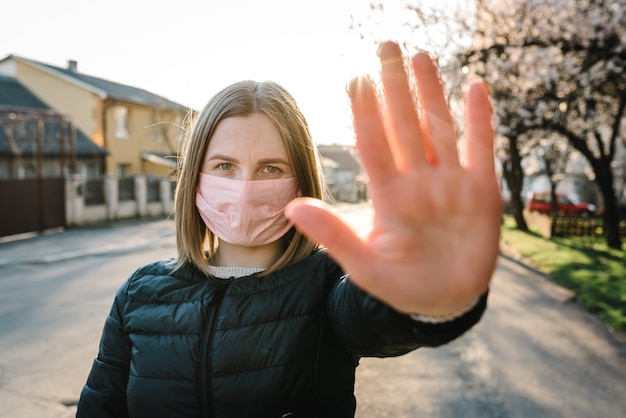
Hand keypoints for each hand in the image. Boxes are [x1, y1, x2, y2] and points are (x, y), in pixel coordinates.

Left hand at [286, 41, 500, 315]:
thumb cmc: (402, 285)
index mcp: (388, 196)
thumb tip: (291, 206)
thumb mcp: (364, 265)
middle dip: (395, 87)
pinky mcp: (481, 191)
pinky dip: (480, 119)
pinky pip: (481, 148)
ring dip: (432, 93)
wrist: (444, 302)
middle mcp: (417, 181)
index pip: (373, 145)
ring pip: (439, 128)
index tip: (356, 79)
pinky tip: (475, 87)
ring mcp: (450, 183)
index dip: (365, 113)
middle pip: (404, 126)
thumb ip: (333, 235)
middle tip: (384, 47)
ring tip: (420, 57)